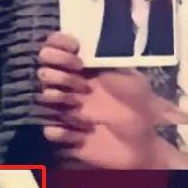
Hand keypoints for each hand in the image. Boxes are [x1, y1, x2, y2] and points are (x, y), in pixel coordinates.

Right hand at [36, 31, 187, 167]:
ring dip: (56, 96)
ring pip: (43, 96)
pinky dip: (60, 131)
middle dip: (58, 74)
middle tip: (82, 83)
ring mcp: (65, 109)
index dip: (59, 44)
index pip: (57, 45)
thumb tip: (86, 55)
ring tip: (77, 102)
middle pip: (44, 70)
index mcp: (82, 66)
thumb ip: (109, 64)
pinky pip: (50, 131)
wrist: (144, 143)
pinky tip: (81, 132)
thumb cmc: (140, 106)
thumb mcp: (132, 80)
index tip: (75, 53)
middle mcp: (69, 85)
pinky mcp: (66, 134)